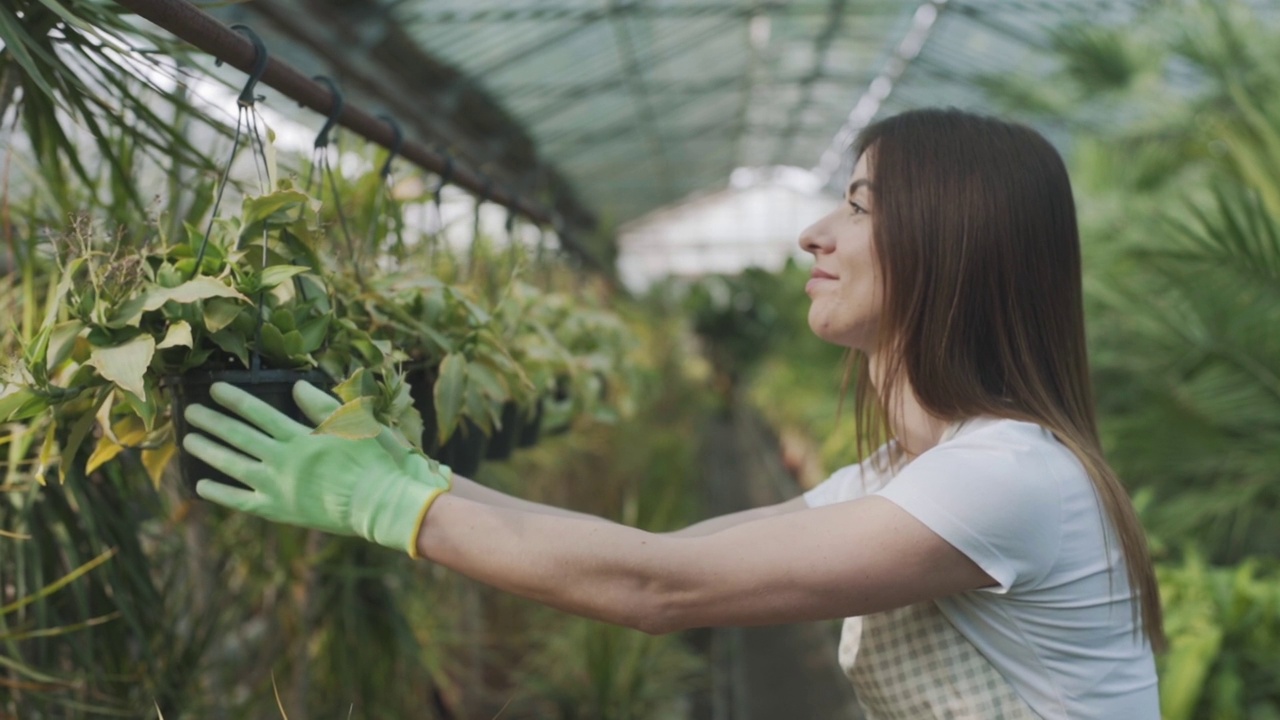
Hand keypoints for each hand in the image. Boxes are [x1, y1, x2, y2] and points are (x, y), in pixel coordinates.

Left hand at [183, 381, 450, 555]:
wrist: (379, 504)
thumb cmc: (372, 461)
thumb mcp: (353, 425)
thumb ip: (321, 406)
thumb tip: (295, 385)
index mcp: (300, 436)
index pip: (259, 412)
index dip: (235, 399)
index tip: (214, 389)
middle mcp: (282, 459)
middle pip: (239, 435)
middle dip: (212, 421)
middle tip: (190, 411)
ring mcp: (277, 486)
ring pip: (233, 465)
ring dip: (209, 451)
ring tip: (189, 440)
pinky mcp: (278, 509)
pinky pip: (241, 501)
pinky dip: (220, 493)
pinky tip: (201, 485)